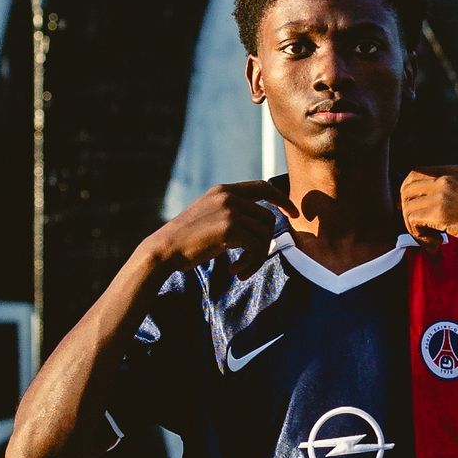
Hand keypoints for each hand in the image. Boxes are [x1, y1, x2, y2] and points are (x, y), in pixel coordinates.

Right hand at [147, 182, 297, 272]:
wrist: (165, 248)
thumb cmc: (185, 240)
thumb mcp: (208, 215)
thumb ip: (230, 212)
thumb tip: (258, 223)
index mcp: (223, 191)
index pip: (262, 186)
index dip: (281, 198)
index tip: (292, 212)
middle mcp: (228, 196)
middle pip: (268, 217)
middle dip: (265, 243)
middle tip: (251, 262)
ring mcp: (230, 210)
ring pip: (265, 234)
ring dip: (257, 257)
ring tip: (241, 268)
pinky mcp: (230, 228)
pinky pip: (257, 247)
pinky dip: (251, 263)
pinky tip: (235, 270)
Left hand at [399, 165, 457, 250]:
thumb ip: (453, 190)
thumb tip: (431, 206)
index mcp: (452, 171)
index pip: (416, 173)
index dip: (408, 192)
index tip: (412, 209)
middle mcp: (444, 178)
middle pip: (406, 188)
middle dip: (405, 210)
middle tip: (417, 227)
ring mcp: (441, 194)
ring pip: (407, 208)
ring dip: (414, 229)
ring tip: (431, 241)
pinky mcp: (440, 213)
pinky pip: (413, 222)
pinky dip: (419, 237)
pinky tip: (435, 245)